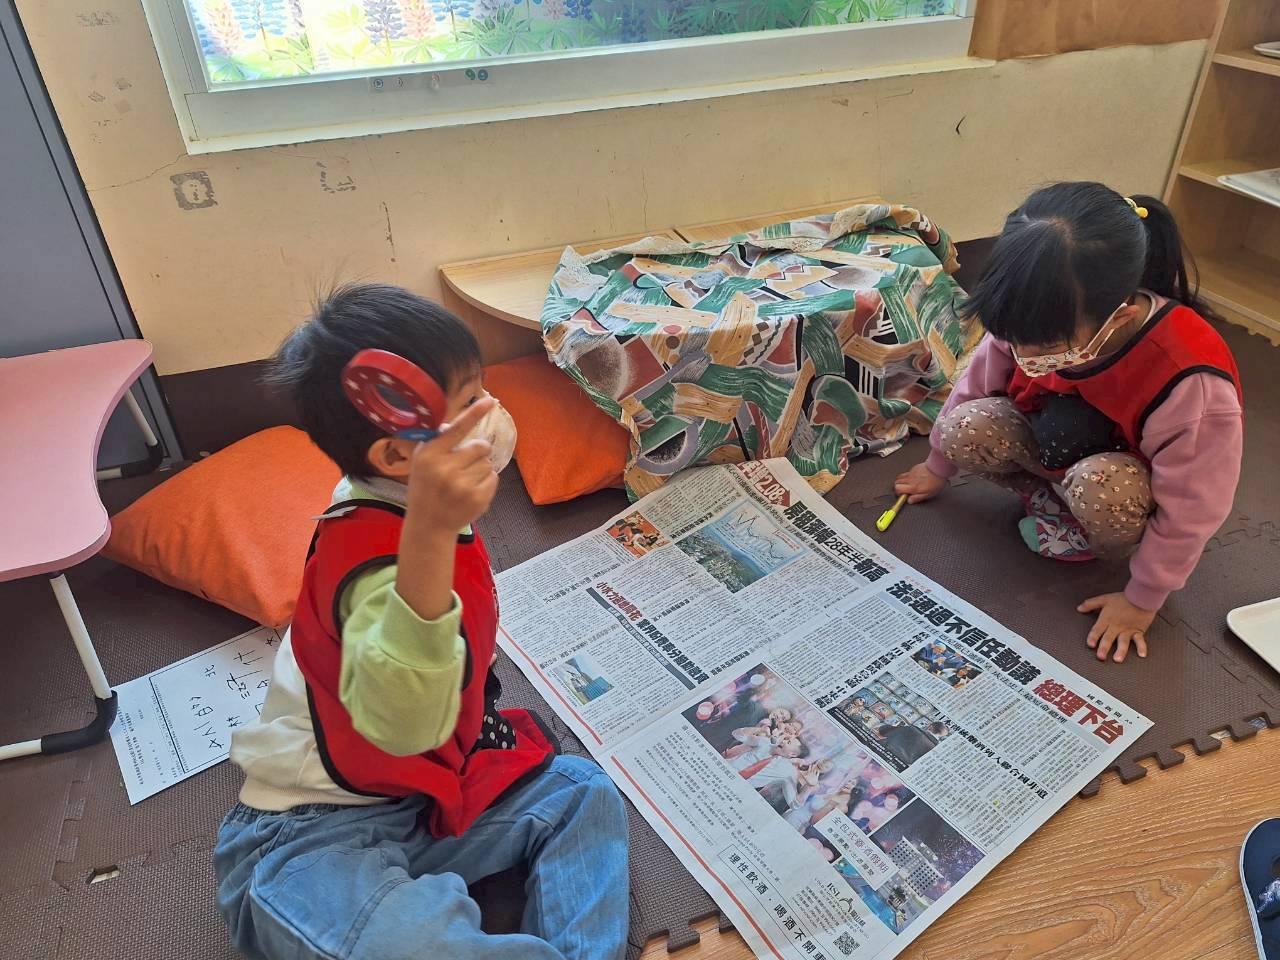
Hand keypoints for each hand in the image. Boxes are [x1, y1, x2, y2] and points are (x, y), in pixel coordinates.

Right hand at [395, 398, 498, 621]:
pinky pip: (493, 478)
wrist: (428, 525)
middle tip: (464, 466)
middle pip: (481, 446)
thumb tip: (457, 422)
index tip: (490, 400)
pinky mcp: (477, 498)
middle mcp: (445, 468)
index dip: (474, 413)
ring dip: (480, 470)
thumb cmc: (425, 489)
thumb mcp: (421, 462)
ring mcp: (462, 485)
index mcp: (430, 454)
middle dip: (477, 453)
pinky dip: (486, 484)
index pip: (456, 428)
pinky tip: (470, 493)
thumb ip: (437, 443)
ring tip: (463, 483)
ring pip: (488, 463)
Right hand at [894, 462, 947, 503]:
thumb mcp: (928, 494)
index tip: (902, 495)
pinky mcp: (913, 468)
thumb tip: (909, 501)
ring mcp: (911, 473)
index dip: (898, 493)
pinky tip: (914, 478)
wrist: (938, 468)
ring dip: (901, 481)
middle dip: (898, 487)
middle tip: (904, 490)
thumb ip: (917, 498)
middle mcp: (910, 479)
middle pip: (896, 482)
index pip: (897, 489)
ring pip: (899, 477)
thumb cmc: (936, 481)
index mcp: (913, 487)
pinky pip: (906, 473)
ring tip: (908, 484)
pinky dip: (907, 476)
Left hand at [1078, 593, 1155, 661]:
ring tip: (1117, 659)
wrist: (1141, 596)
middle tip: (1100, 657)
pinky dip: (1142, 647)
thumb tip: (1079, 608)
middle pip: (1109, 638)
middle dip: (1104, 648)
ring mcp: (1128, 630)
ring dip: (1121, 651)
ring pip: (1123, 641)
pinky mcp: (1138, 631)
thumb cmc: (1123, 598)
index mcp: (1107, 619)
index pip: (1098, 630)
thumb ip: (1090, 604)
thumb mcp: (1104, 599)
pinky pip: (1140, 640)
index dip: (1093, 637)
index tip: (1090, 645)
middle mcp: (1117, 626)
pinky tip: (1141, 655)